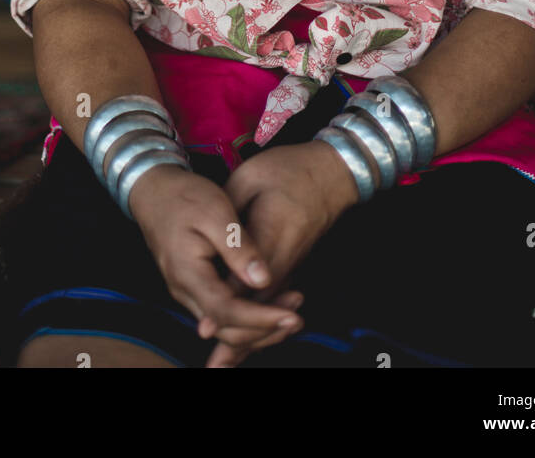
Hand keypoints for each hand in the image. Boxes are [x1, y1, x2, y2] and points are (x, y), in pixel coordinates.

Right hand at [128, 163, 305, 347]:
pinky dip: (247, 314)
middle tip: (297, 318)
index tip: (291, 316)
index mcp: (188, 273)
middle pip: (226, 329)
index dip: (260, 319)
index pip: (226, 313)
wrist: (154, 191)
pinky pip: (221, 313)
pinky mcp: (194, 287)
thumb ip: (237, 247)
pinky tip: (271, 302)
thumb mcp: (215, 211)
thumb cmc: (184, 196)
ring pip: (224, 326)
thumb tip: (262, 280)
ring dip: (258, 325)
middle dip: (264, 330)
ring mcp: (188, 292)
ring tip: (292, 310)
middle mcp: (184, 291)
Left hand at [202, 140, 359, 367]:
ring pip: (267, 309)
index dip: (224, 306)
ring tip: (222, 363)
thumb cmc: (287, 170)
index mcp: (272, 236)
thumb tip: (211, 249)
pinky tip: (242, 337)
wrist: (329, 171)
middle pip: (258, 306)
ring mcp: (290, 265)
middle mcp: (284, 259)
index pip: (246, 282)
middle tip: (214, 364)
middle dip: (236, 336)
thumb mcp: (251, 180)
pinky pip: (273, 300)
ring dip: (247, 337)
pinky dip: (258, 323)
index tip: (204, 327)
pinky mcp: (291, 265)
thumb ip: (232, 219)